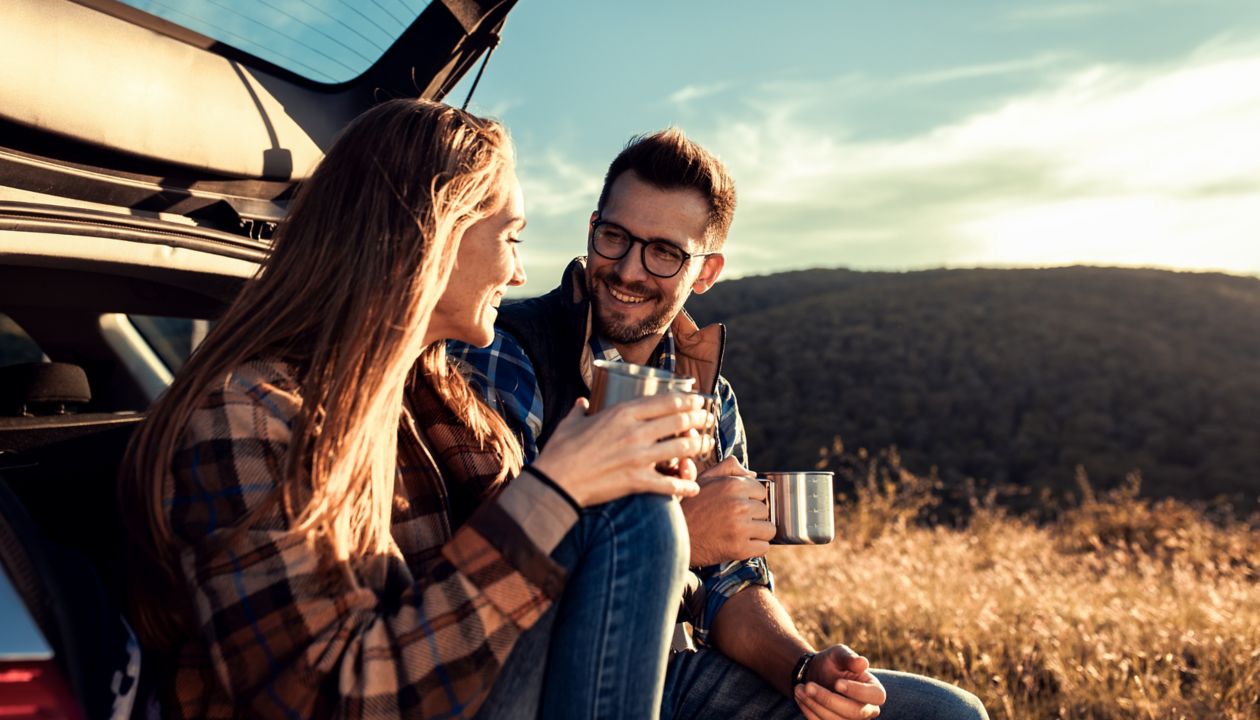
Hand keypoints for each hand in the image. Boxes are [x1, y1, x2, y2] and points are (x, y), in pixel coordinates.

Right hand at [532, 394, 714, 506]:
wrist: (556, 481)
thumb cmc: (560, 451)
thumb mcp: (570, 423)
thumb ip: (580, 410)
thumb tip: (582, 403)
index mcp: (621, 414)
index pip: (665, 402)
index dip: (687, 400)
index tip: (696, 400)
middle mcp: (635, 433)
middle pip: (679, 422)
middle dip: (698, 419)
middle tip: (707, 419)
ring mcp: (639, 457)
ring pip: (682, 449)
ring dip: (698, 446)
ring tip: (706, 444)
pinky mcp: (638, 481)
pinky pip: (670, 484)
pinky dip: (685, 486)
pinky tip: (693, 487)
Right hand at [680, 457, 775, 565]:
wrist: (672, 537)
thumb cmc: (689, 506)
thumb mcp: (705, 479)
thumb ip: (729, 468)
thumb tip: (753, 474)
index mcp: (732, 485)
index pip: (761, 490)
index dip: (750, 498)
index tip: (737, 505)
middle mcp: (739, 505)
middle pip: (765, 510)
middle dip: (753, 515)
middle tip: (734, 520)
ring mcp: (741, 528)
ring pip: (769, 529)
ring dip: (757, 532)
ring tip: (739, 532)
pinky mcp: (740, 548)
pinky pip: (764, 547)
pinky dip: (755, 547)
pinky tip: (739, 544)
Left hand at [794, 645, 885, 719]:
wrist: (815, 675)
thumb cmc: (831, 663)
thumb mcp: (838, 654)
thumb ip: (849, 658)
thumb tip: (863, 663)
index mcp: (874, 689)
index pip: (876, 696)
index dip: (857, 691)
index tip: (837, 683)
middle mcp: (868, 709)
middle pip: (855, 712)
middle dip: (829, 700)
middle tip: (808, 686)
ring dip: (815, 705)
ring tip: (799, 688)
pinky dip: (810, 712)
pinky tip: (800, 698)